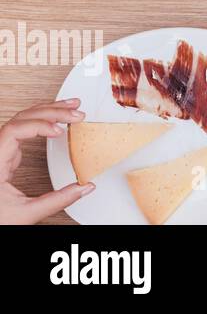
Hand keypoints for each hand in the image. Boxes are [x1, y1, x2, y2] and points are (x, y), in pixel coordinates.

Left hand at [0, 99, 93, 223]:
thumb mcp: (25, 214)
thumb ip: (57, 201)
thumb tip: (83, 188)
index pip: (14, 131)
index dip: (39, 126)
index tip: (60, 130)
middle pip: (20, 120)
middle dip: (51, 112)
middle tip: (75, 112)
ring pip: (20, 121)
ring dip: (47, 112)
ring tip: (70, 107)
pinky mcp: (4, 158)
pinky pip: (22, 130)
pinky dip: (41, 121)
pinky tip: (55, 121)